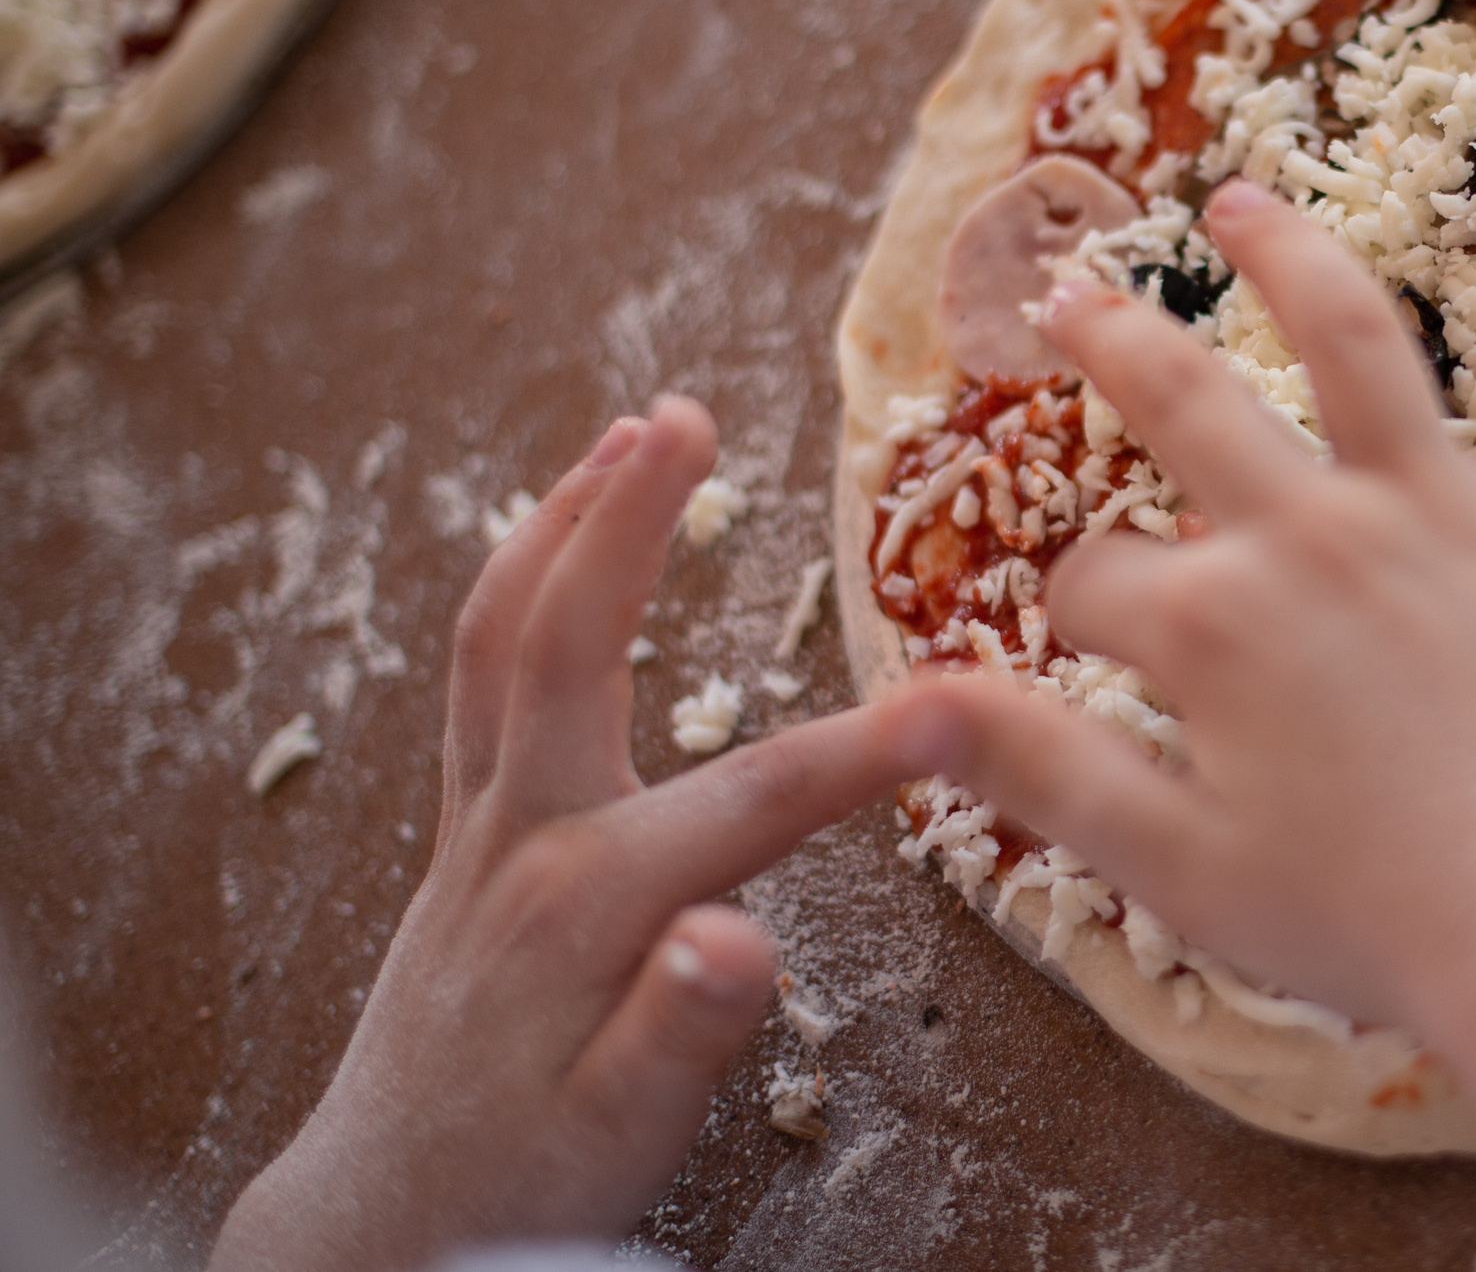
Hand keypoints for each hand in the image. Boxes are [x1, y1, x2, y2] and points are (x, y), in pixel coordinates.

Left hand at [212, 398, 920, 1271]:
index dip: (867, 751)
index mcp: (589, 899)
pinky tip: (557, 543)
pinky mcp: (467, 828)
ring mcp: (482, 821)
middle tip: (686, 413)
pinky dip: (519, 580)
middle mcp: (522, 833)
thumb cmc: (520, 1176)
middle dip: (631, 518)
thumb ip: (679, 1033)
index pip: (754, 799)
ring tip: (625, 432)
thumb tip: (739, 940)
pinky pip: (479, 669)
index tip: (963, 707)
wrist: (382, 1214)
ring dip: (560, 519)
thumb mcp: (618, 1131)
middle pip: (569, 638)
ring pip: (501, 634)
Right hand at [883, 186, 1475, 1026]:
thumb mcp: (1179, 870)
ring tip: (1243, 198)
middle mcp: (1313, 532)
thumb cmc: (1380, 922)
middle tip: (1071, 295)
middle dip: (1113, 343)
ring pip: (1356, 340)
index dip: (1073, 606)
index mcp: (1212, 625)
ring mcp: (1443, 513)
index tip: (1083, 635)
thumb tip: (910, 706)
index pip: (1096, 582)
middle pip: (1186, 402)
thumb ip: (1045, 771)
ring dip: (1290, 256)